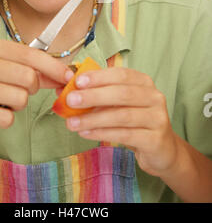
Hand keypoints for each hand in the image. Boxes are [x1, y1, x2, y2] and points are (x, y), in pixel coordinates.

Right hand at [0, 39, 69, 138]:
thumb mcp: (1, 68)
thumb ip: (31, 69)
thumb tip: (63, 74)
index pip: (31, 55)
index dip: (54, 67)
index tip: (68, 76)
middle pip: (29, 78)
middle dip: (31, 90)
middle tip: (19, 92)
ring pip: (20, 99)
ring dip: (17, 106)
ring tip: (2, 102)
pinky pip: (7, 118)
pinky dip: (6, 119)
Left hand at [64, 67, 178, 176]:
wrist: (161, 149)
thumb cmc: (133, 121)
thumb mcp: (117, 104)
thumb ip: (95, 94)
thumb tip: (64, 89)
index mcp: (144, 82)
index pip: (121, 74)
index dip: (99, 77)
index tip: (77, 81)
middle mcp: (154, 97)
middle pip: (122, 93)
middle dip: (94, 96)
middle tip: (71, 100)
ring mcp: (157, 118)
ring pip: (122, 116)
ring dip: (94, 119)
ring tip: (72, 122)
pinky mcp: (155, 139)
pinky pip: (125, 135)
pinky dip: (103, 133)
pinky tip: (86, 133)